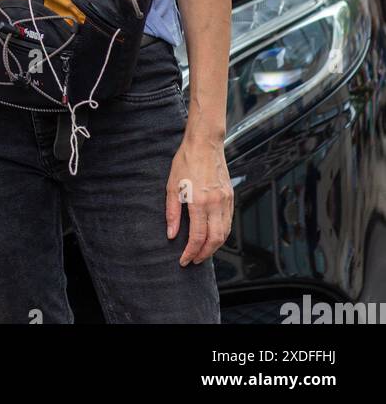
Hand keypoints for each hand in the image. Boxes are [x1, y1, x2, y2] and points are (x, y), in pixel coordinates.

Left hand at [166, 133, 233, 265]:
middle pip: (215, 240)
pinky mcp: (230, 197)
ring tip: (203, 251)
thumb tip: (172, 234)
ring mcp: (225, 200)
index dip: (190, 252)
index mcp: (199, 202)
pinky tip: (213, 235)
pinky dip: (222, 233)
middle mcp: (215, 203)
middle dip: (204, 254)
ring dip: (214, 246)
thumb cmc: (186, 160)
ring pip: (225, 233)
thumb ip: (172, 212)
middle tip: (194, 260)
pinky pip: (228, 222)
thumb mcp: (172, 186)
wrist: (204, 143)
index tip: (184, 259)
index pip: (197, 237)